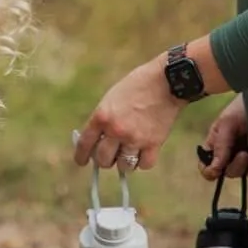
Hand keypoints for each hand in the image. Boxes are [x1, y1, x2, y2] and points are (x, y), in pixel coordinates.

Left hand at [73, 57, 183, 172]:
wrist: (166, 80)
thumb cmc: (138, 85)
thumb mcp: (111, 98)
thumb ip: (103, 119)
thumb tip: (97, 141)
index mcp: (101, 116)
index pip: (84, 145)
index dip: (81, 156)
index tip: (82, 161)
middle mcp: (115, 130)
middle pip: (103, 160)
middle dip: (105, 159)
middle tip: (110, 154)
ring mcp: (135, 138)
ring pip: (123, 166)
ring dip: (124, 162)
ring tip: (129, 153)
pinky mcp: (154, 143)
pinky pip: (144, 165)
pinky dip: (143, 161)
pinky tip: (143, 153)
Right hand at [199, 96, 247, 179]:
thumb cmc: (241, 108)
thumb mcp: (227, 123)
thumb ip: (220, 146)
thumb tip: (214, 169)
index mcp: (215, 145)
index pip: (206, 166)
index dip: (209, 171)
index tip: (217, 170)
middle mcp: (228, 154)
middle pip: (225, 173)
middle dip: (234, 166)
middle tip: (244, 154)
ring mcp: (244, 158)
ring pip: (241, 173)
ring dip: (245, 166)